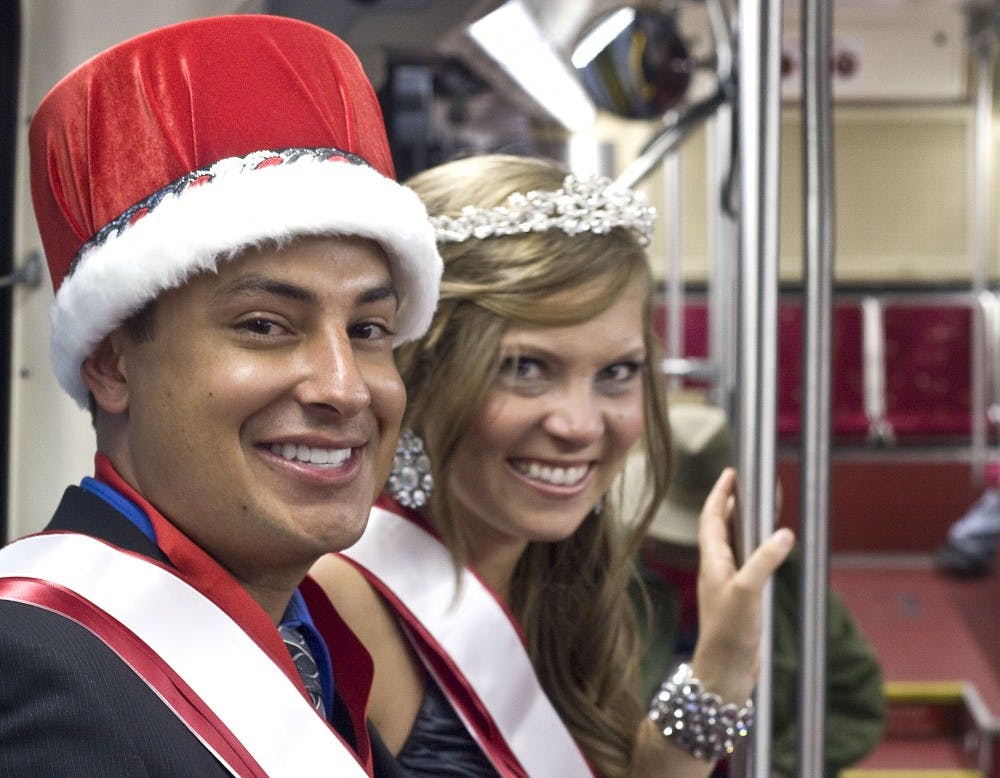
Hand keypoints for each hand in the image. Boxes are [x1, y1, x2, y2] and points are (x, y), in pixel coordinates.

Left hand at [689, 467, 793, 702]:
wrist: (725, 673)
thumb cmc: (729, 634)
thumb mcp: (747, 592)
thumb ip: (763, 561)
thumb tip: (783, 533)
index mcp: (712, 561)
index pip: (712, 517)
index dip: (720, 494)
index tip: (731, 473)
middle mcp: (717, 569)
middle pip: (722, 526)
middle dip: (734, 503)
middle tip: (750, 484)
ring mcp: (728, 584)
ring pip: (735, 544)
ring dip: (745, 524)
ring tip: (761, 507)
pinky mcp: (741, 599)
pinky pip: (747, 563)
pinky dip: (757, 549)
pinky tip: (769, 551)